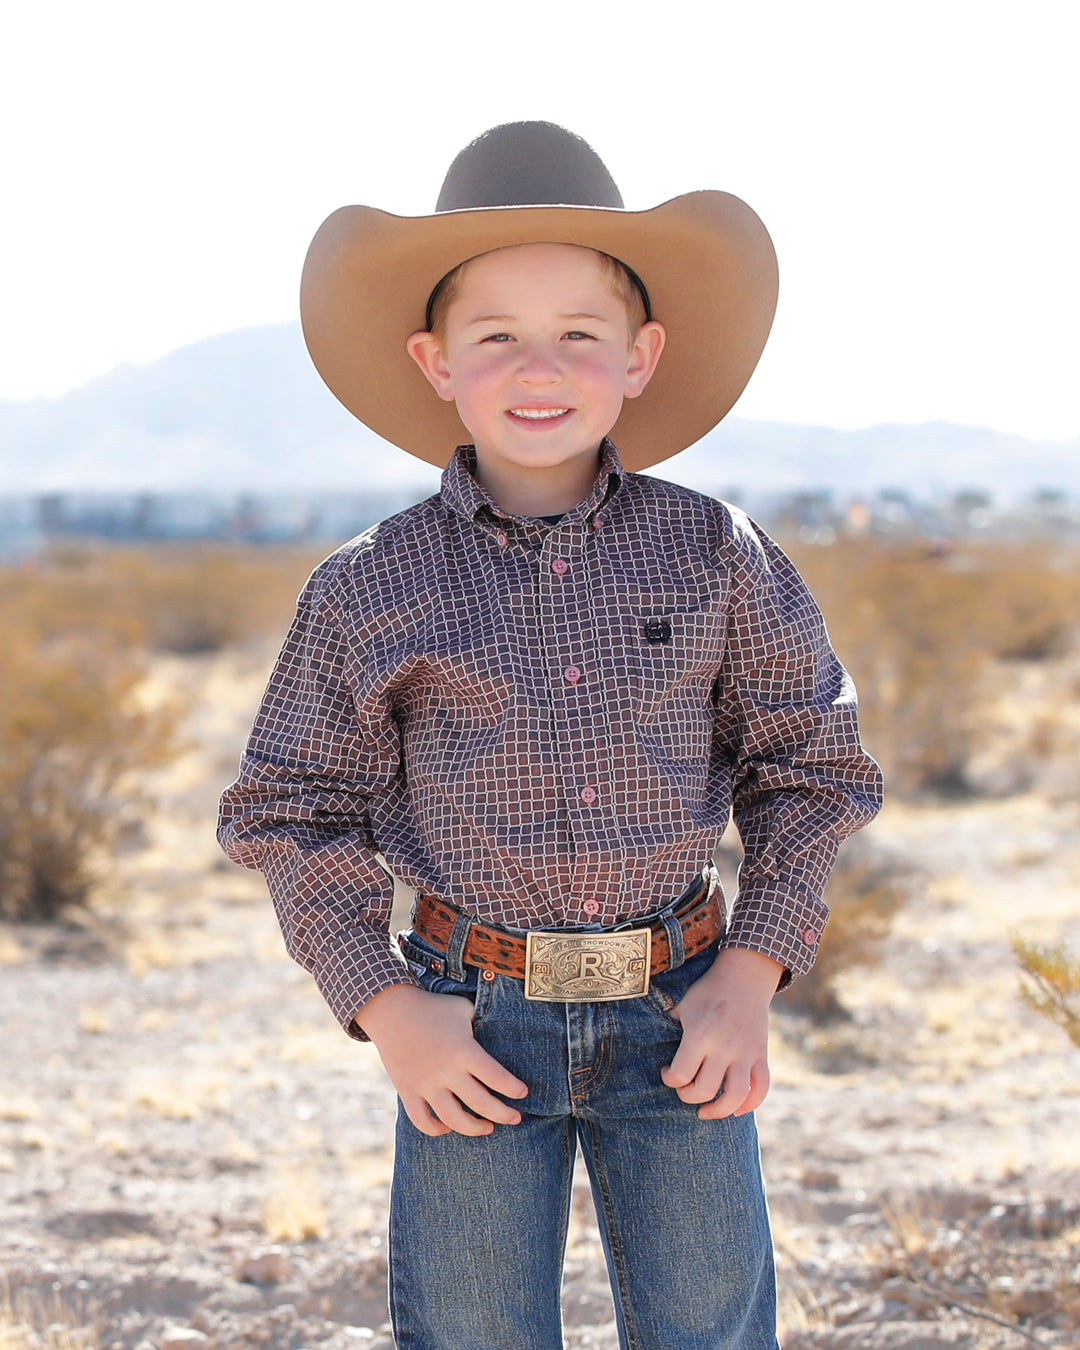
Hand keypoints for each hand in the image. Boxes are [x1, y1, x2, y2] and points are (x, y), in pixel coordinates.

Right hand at [355, 983, 528, 1136]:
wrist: (392, 1009)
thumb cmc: (434, 1008)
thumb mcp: (464, 1009)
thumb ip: (484, 1024)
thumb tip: (505, 1035)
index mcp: (464, 1050)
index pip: (497, 1077)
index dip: (513, 1089)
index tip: (523, 1093)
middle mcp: (446, 1070)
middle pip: (481, 1103)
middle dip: (504, 1114)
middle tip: (516, 1118)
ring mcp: (425, 1083)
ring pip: (453, 1119)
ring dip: (474, 1128)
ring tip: (488, 1128)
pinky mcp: (407, 1091)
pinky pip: (422, 1121)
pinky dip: (437, 1129)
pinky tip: (449, 1126)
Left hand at [659, 948, 782, 1119]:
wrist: (744, 976)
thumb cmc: (708, 991)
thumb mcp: (682, 1004)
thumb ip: (669, 1026)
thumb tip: (648, 1042)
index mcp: (701, 1034)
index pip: (681, 1074)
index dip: (670, 1080)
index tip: (667, 1072)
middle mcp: (724, 1047)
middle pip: (705, 1090)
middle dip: (688, 1096)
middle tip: (684, 1089)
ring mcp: (746, 1053)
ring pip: (736, 1096)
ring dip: (718, 1111)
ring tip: (705, 1112)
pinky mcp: (761, 1055)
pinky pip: (761, 1088)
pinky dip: (750, 1104)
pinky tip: (736, 1109)